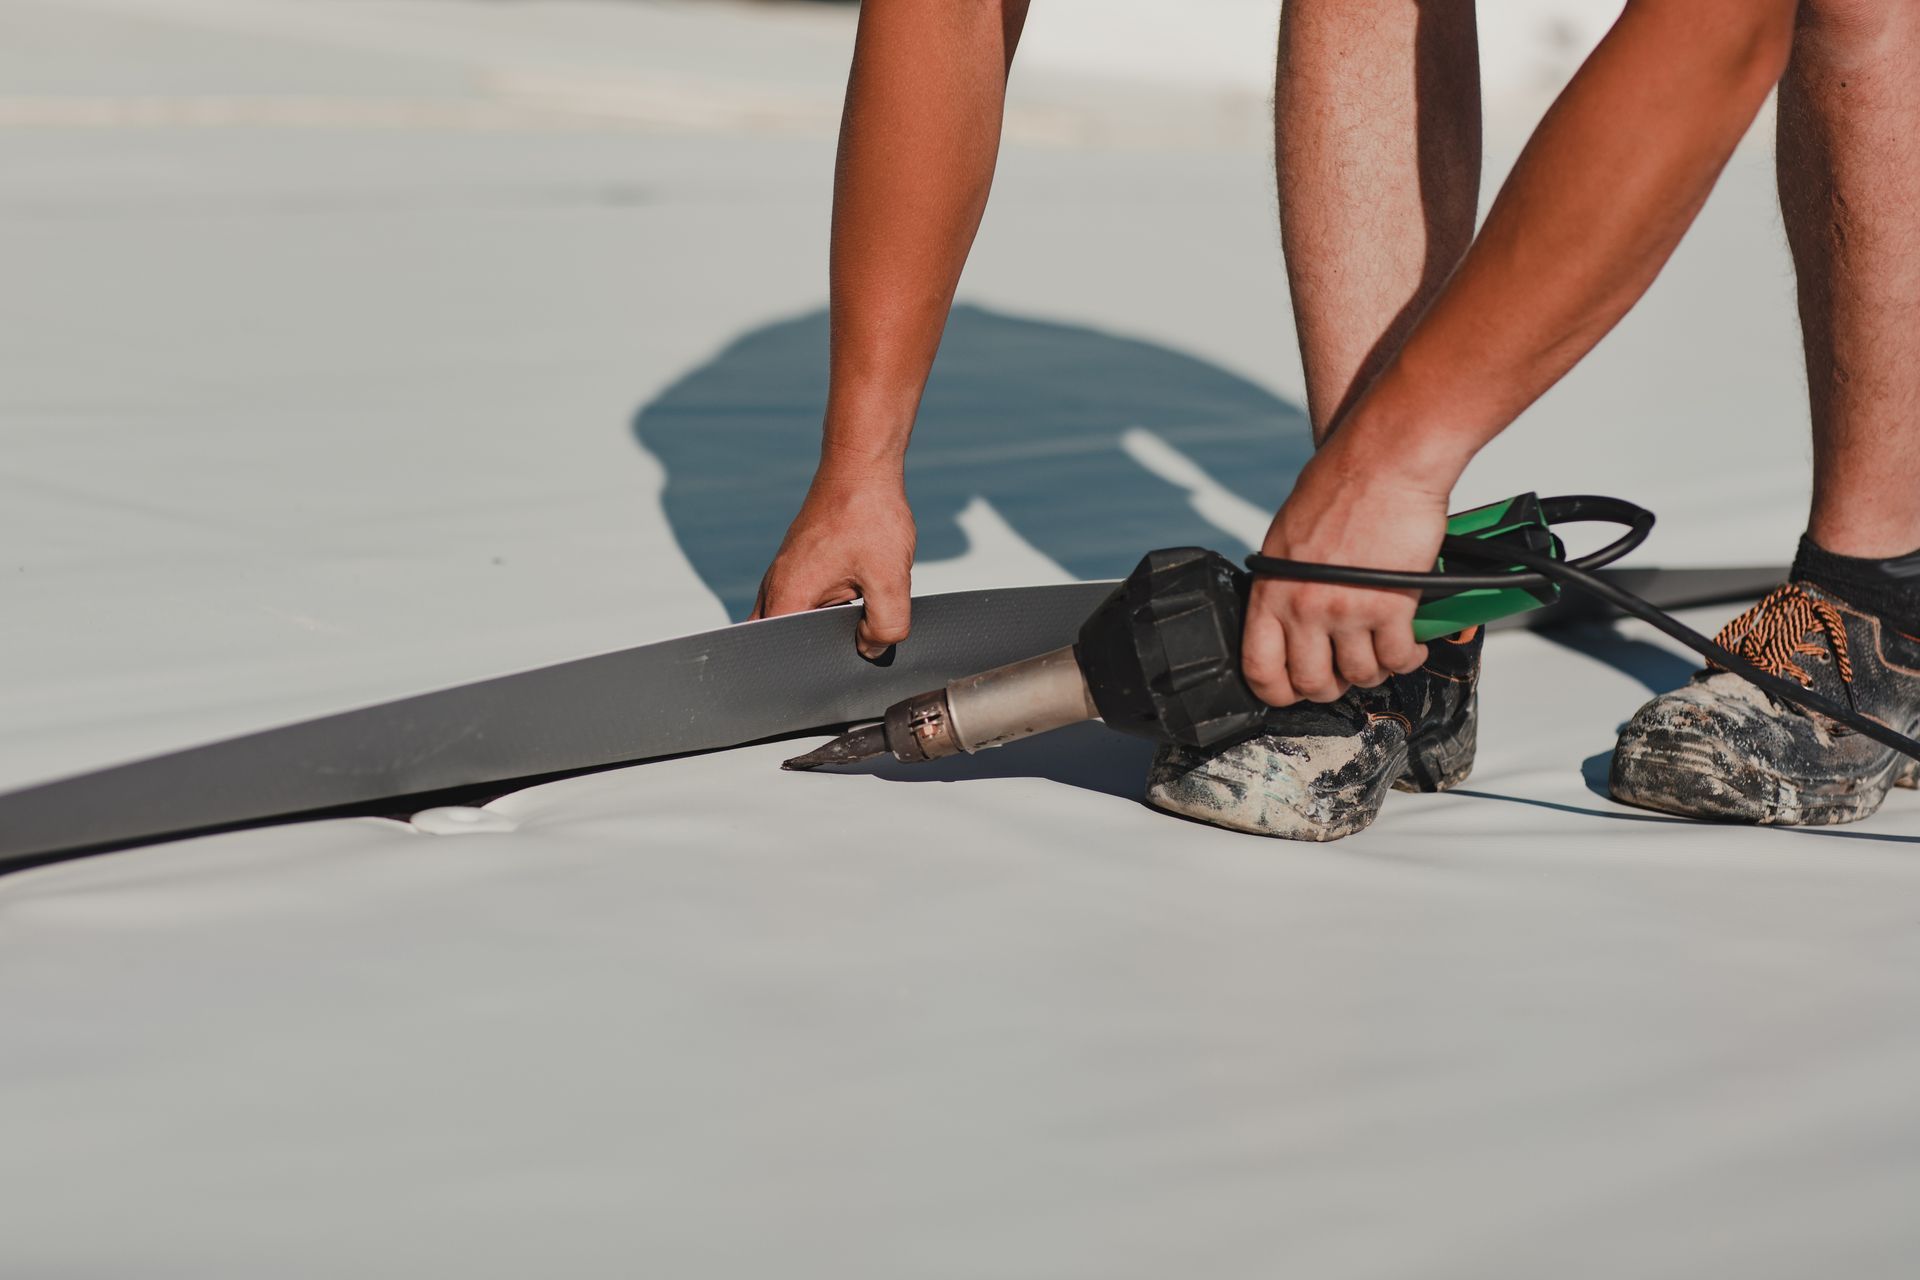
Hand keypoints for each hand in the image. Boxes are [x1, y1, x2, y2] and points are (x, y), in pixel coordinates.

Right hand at [751, 466, 915, 658]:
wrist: (862, 468)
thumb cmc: (868, 514)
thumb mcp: (890, 579)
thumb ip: (886, 626)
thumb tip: (873, 648)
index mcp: (788, 594)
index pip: (773, 652)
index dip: (800, 669)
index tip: (827, 671)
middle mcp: (776, 585)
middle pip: (780, 640)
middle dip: (811, 650)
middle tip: (846, 641)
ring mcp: (786, 574)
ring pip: (795, 619)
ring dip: (822, 625)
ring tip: (854, 612)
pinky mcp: (801, 565)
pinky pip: (807, 600)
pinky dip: (828, 607)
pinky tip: (857, 596)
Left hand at [1242, 440, 1449, 705]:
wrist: (1385, 459)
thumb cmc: (1340, 484)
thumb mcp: (1287, 537)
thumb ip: (1284, 582)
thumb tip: (1289, 616)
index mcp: (1270, 590)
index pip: (1259, 668)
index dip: (1278, 692)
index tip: (1294, 690)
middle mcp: (1303, 607)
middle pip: (1312, 682)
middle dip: (1333, 685)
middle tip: (1346, 670)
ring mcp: (1346, 610)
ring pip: (1360, 675)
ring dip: (1375, 669)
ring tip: (1382, 651)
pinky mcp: (1391, 607)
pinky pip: (1398, 658)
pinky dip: (1408, 658)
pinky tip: (1411, 644)